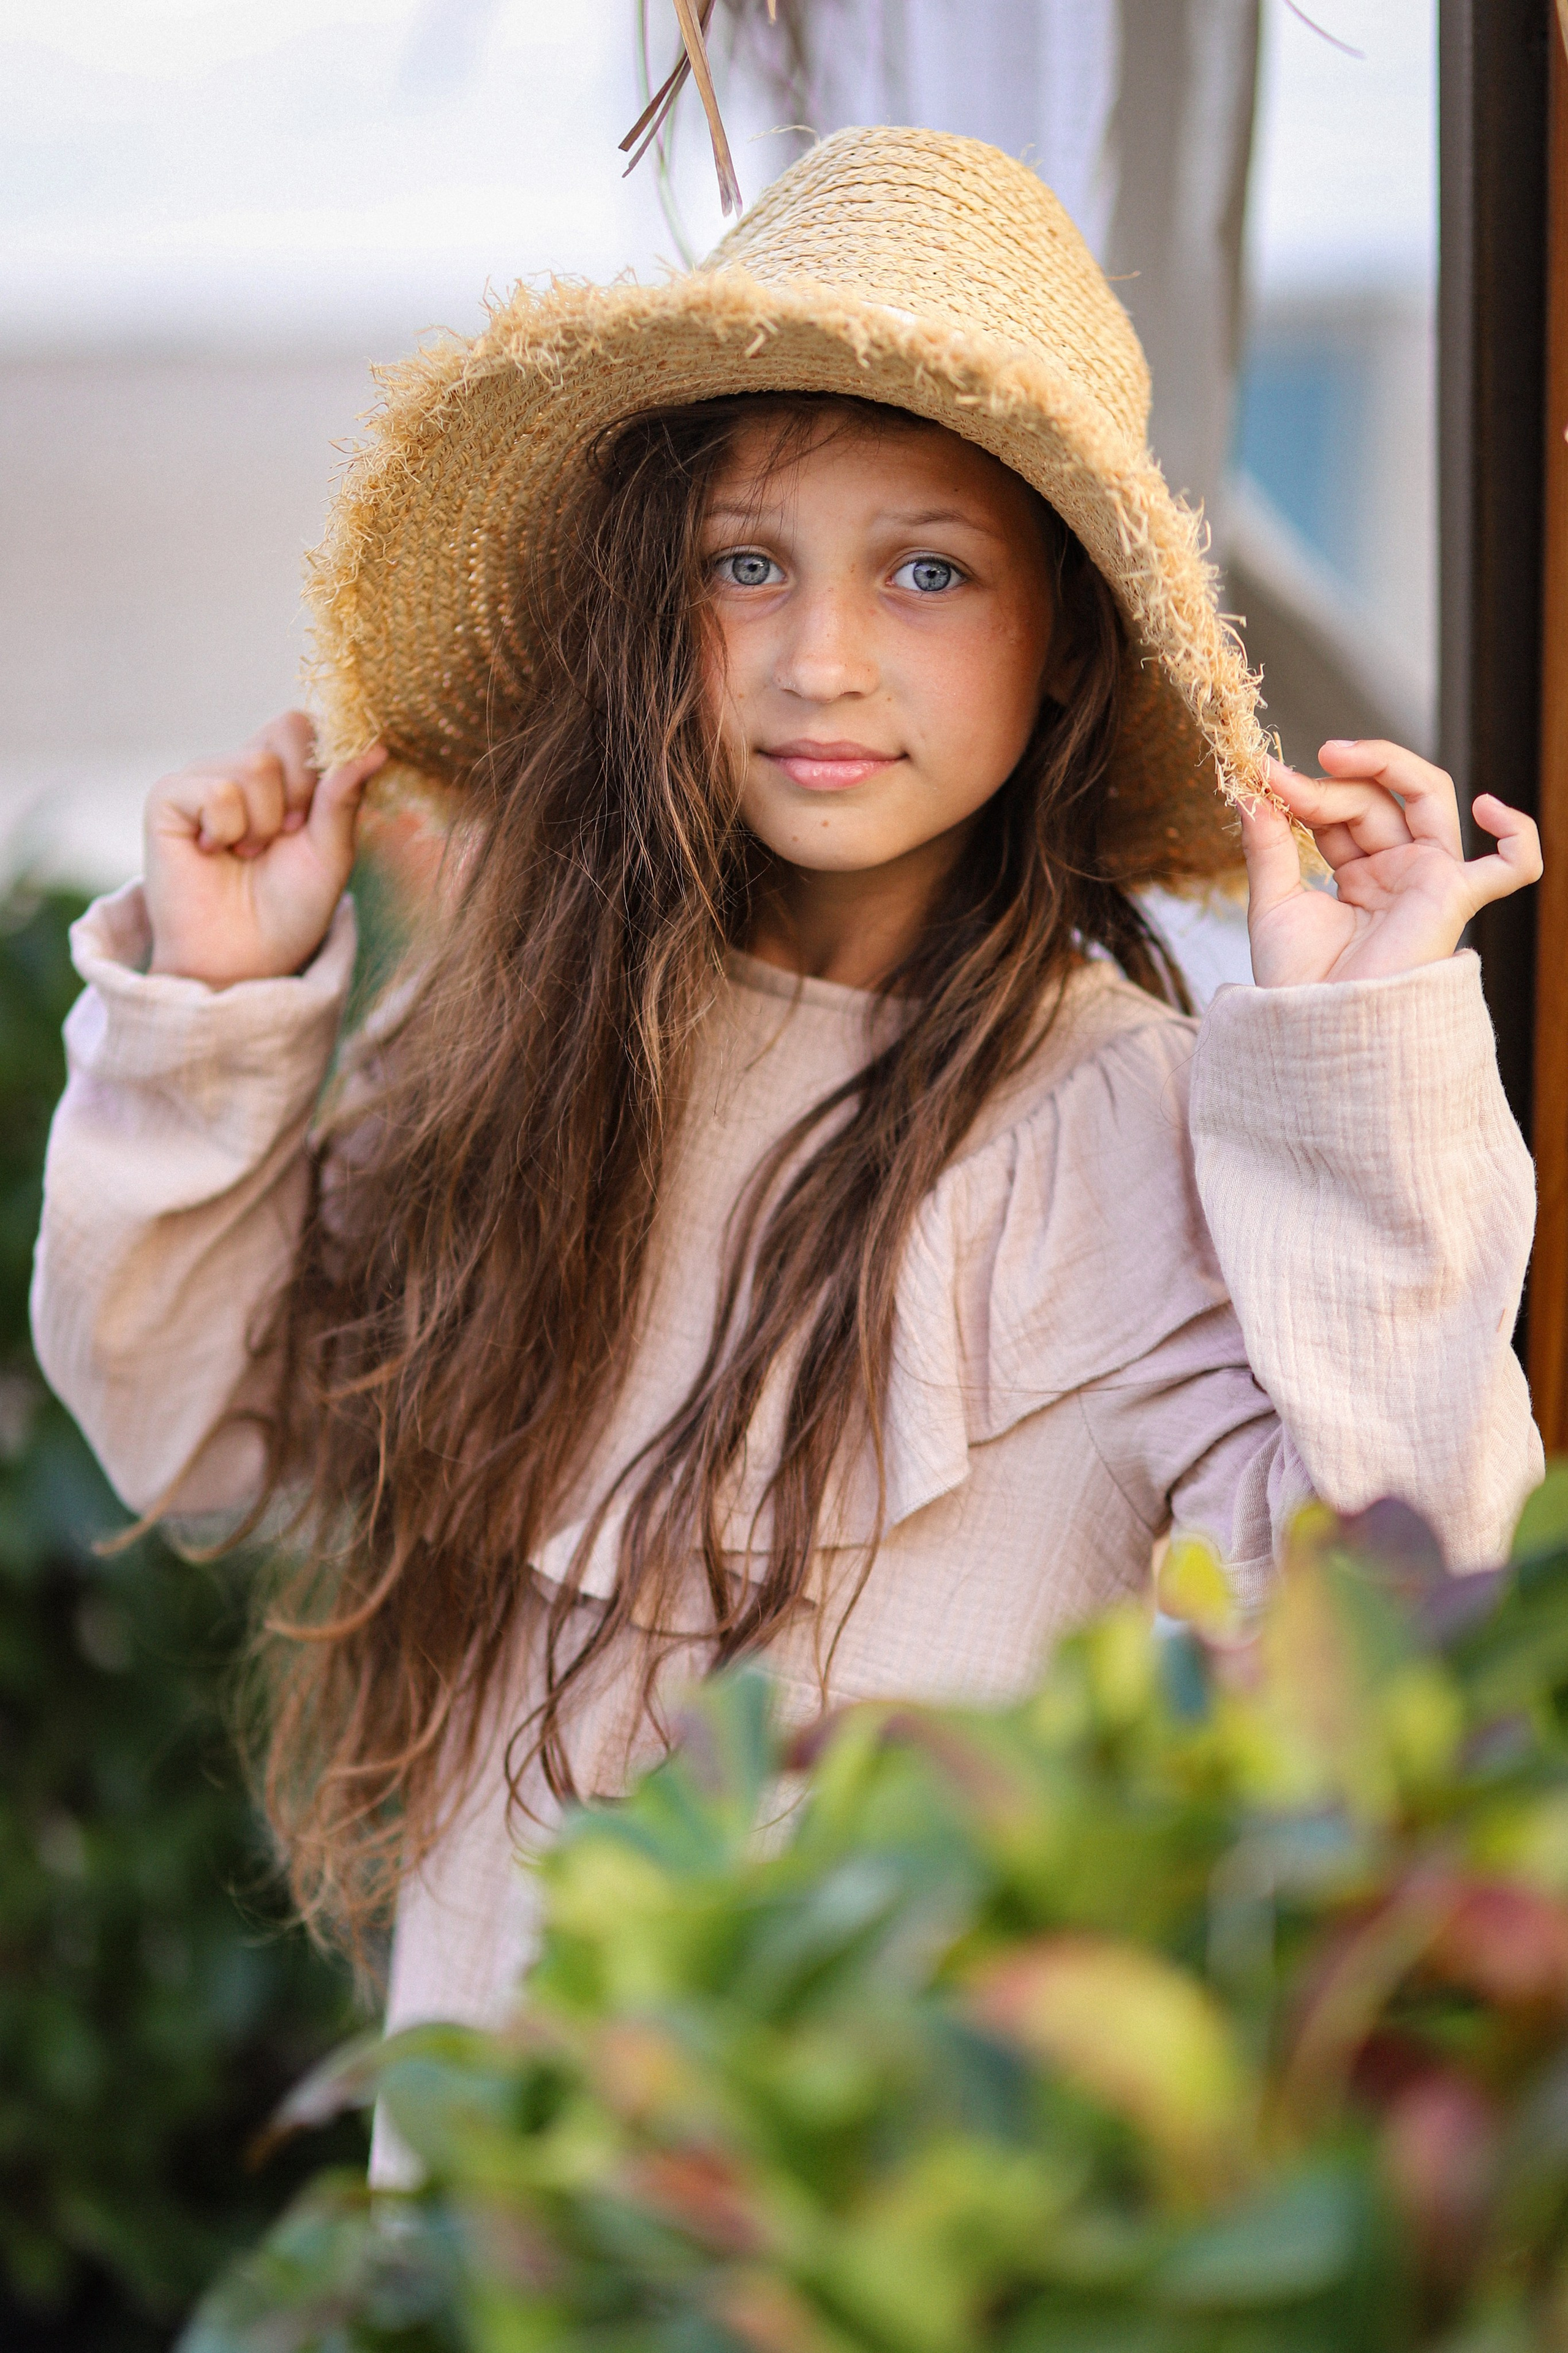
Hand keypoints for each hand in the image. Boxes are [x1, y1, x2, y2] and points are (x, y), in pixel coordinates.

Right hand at [144, 712, 386, 986]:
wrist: (245, 957)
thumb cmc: (289, 908)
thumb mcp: (331, 852)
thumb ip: (344, 797)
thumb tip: (377, 747)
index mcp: (281, 773)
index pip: (306, 724)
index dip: (321, 766)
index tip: (313, 820)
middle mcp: (239, 765)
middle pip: (287, 730)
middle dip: (300, 796)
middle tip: (282, 839)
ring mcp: (201, 778)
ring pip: (256, 765)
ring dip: (264, 824)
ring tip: (247, 854)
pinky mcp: (167, 798)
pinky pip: (216, 790)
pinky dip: (228, 829)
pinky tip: (213, 852)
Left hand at [1239, 739, 1541, 988]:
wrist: (1313, 1030)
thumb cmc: (1297, 982)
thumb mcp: (1274, 902)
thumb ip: (1267, 844)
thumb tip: (1250, 790)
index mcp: (1360, 876)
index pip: (1345, 810)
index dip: (1307, 789)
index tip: (1262, 778)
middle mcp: (1399, 874)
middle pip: (1377, 800)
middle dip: (1331, 784)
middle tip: (1285, 782)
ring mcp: (1429, 882)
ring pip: (1426, 799)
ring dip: (1384, 767)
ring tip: (1333, 756)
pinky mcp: (1455, 899)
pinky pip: (1511, 867)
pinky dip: (1516, 833)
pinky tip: (1488, 806)